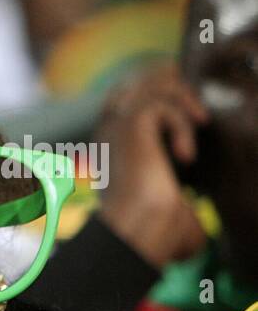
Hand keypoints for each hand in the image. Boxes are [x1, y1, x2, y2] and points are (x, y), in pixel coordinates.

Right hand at [96, 63, 209, 268]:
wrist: (140, 229)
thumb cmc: (153, 230)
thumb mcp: (171, 200)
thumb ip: (180, 191)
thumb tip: (198, 215)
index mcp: (114, 146)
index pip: (132, 100)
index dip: (164, 96)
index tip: (194, 116)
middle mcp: (111, 131)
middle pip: (138, 80)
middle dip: (173, 88)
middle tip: (198, 116)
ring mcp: (117, 125)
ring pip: (152, 84)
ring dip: (183, 102)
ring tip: (199, 126)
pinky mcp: (129, 125)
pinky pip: (161, 104)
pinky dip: (181, 124)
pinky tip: (185, 153)